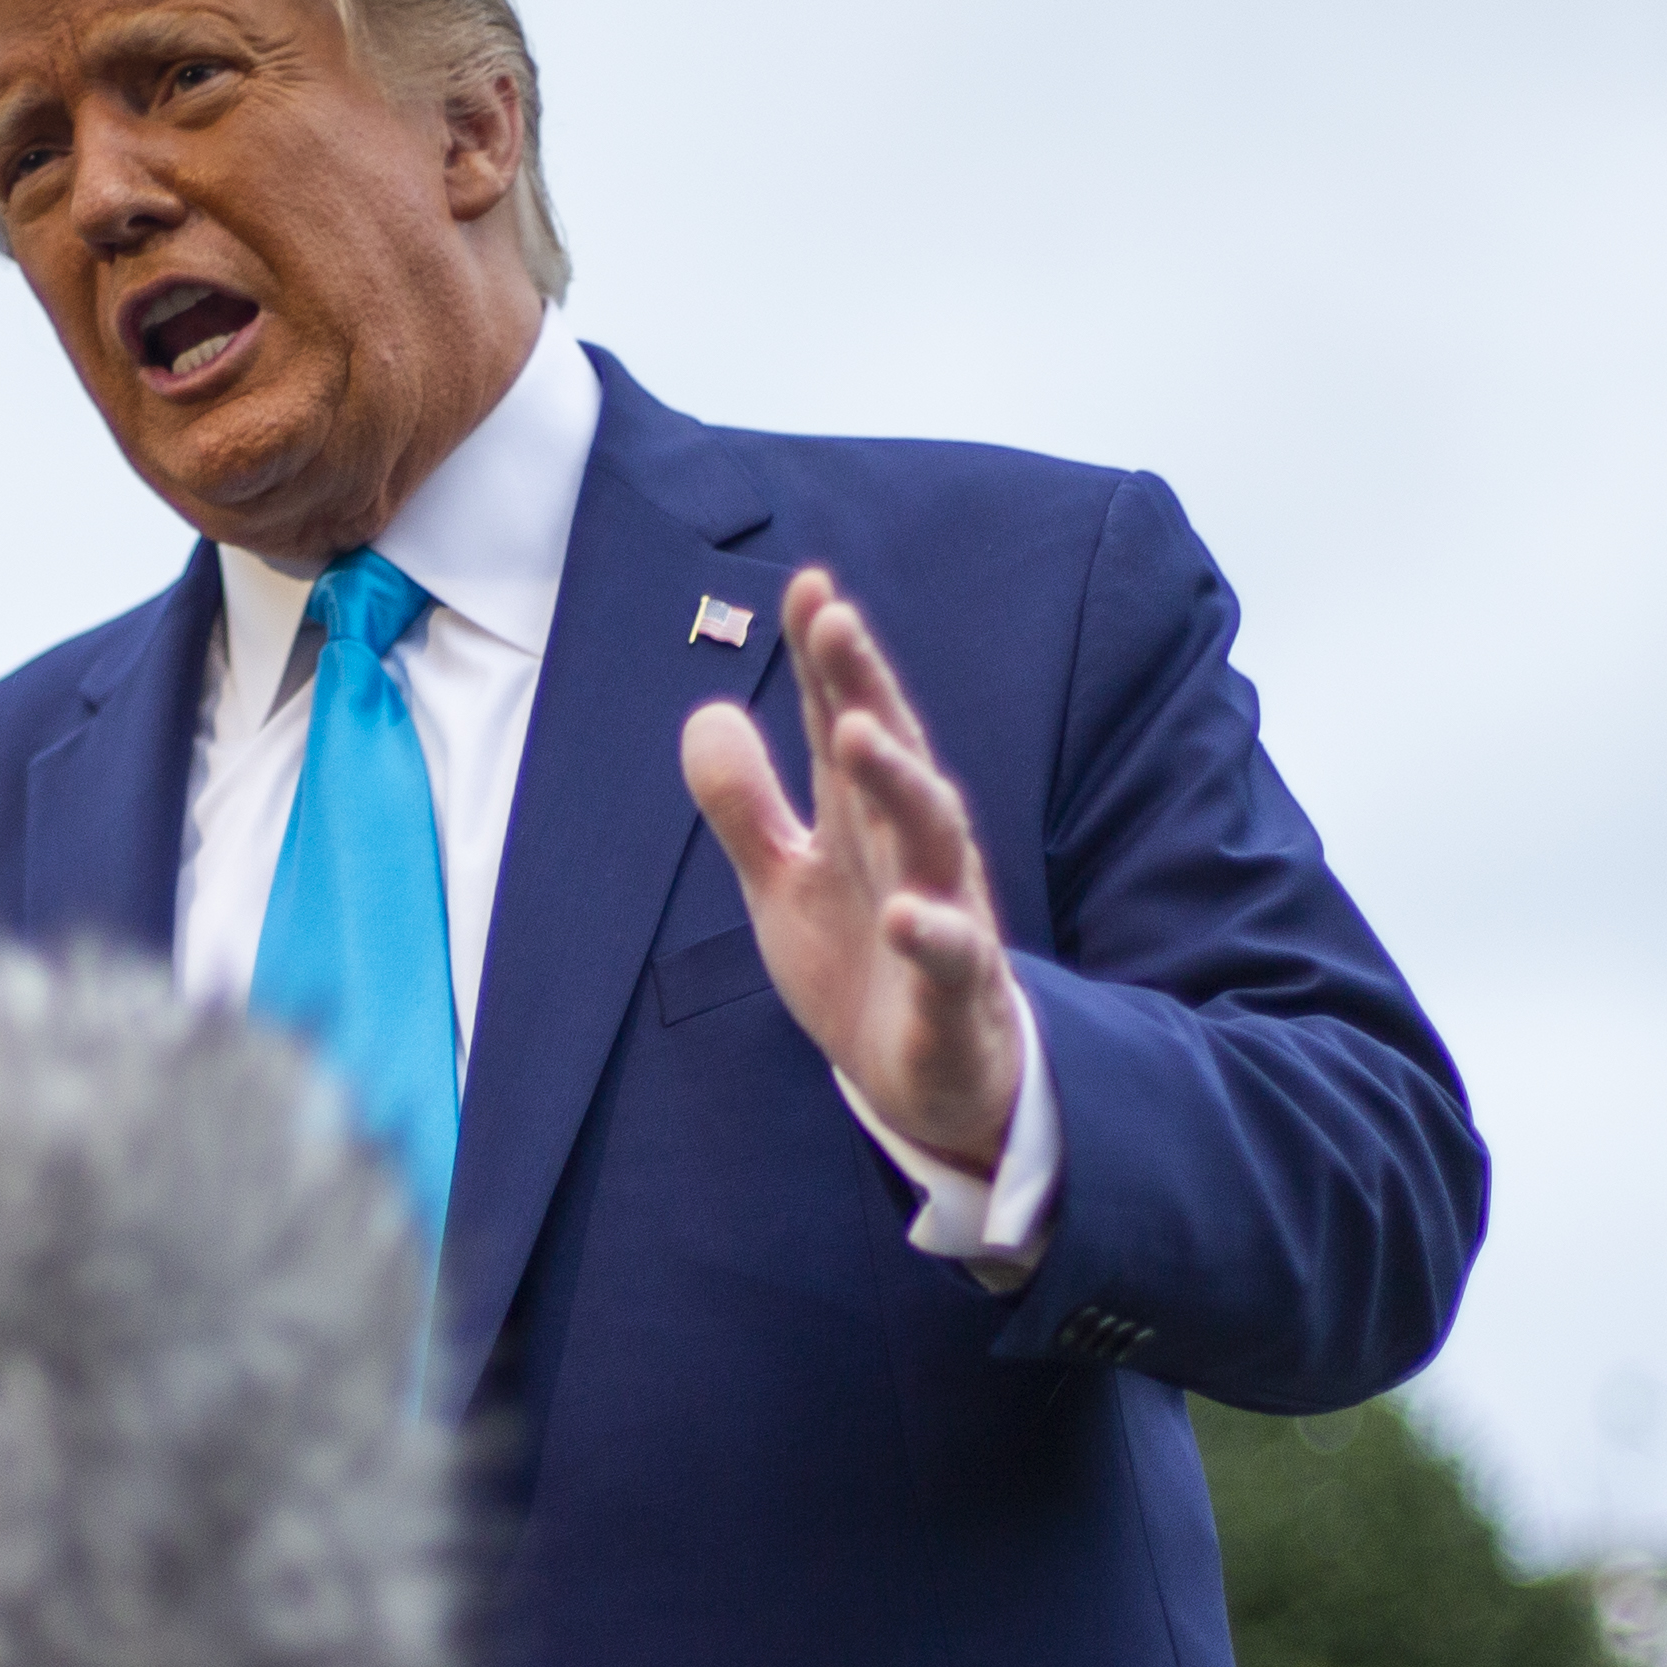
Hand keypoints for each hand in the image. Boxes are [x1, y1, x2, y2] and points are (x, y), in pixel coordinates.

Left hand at [677, 565, 1025, 1171]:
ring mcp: (945, 916)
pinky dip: (935, 935)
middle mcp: (913, 851)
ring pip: (935, 837)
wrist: (932, 1081)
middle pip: (892, 756)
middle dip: (866, 687)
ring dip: (899, 783)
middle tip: (835, 619)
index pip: (846, 723)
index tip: (808, 586)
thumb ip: (746, 806)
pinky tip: (908, 914)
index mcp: (866, 821)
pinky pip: (954, 959)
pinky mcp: (958, 994)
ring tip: (858, 733)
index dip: (828, 660)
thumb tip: (707, 713)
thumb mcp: (785, 883)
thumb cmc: (863, 964)